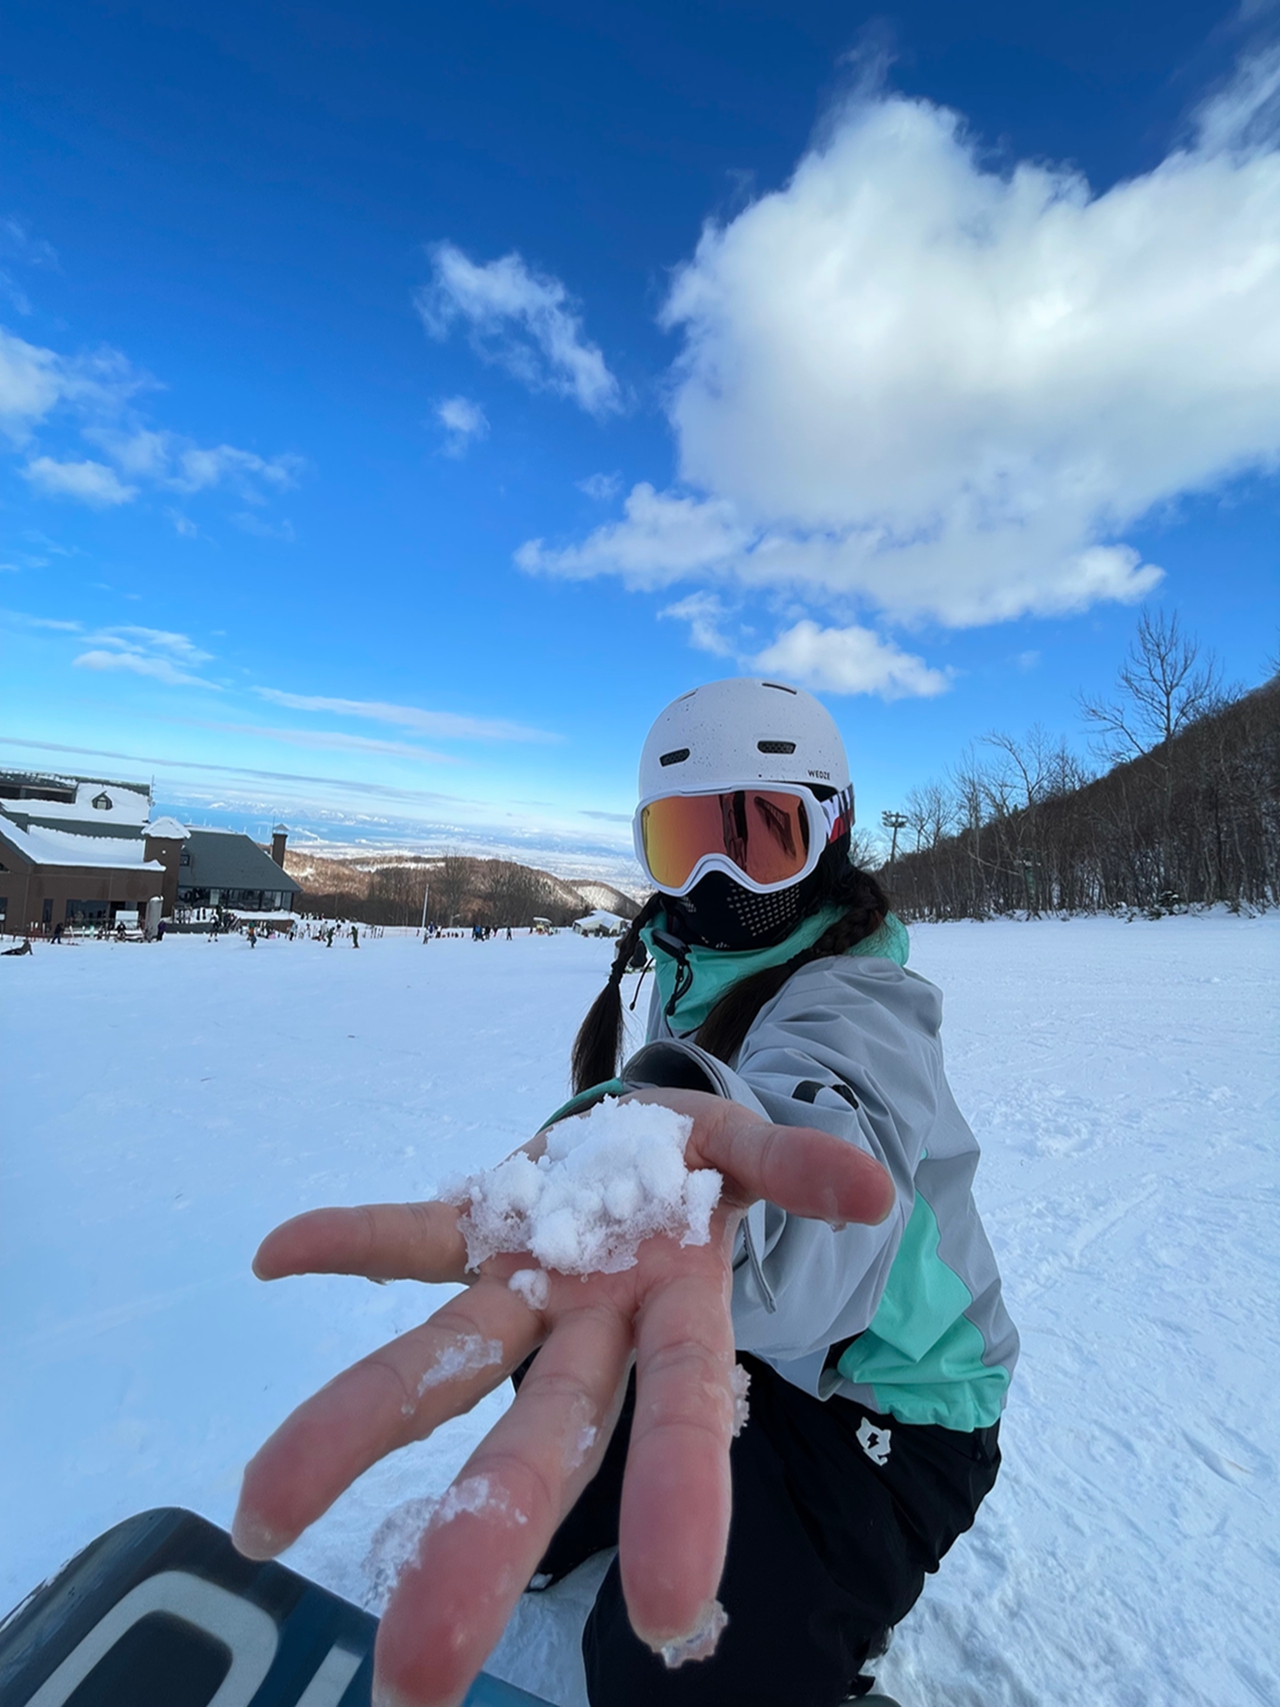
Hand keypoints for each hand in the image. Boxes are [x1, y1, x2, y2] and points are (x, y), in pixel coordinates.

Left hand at [232, 1089, 894, 1706]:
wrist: (640, 1136)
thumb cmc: (701, 1172)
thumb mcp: (753, 1154)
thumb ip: (801, 1168)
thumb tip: (874, 1192)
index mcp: (676, 1318)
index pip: (678, 1420)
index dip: (678, 1502)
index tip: (671, 1617)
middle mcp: (589, 1326)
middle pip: (539, 1437)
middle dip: (482, 1541)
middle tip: (412, 1679)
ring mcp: (521, 1281)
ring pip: (445, 1360)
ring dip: (356, 1426)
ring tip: (261, 1512)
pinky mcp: (473, 1225)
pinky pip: (410, 1234)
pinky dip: (353, 1237)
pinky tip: (279, 1253)